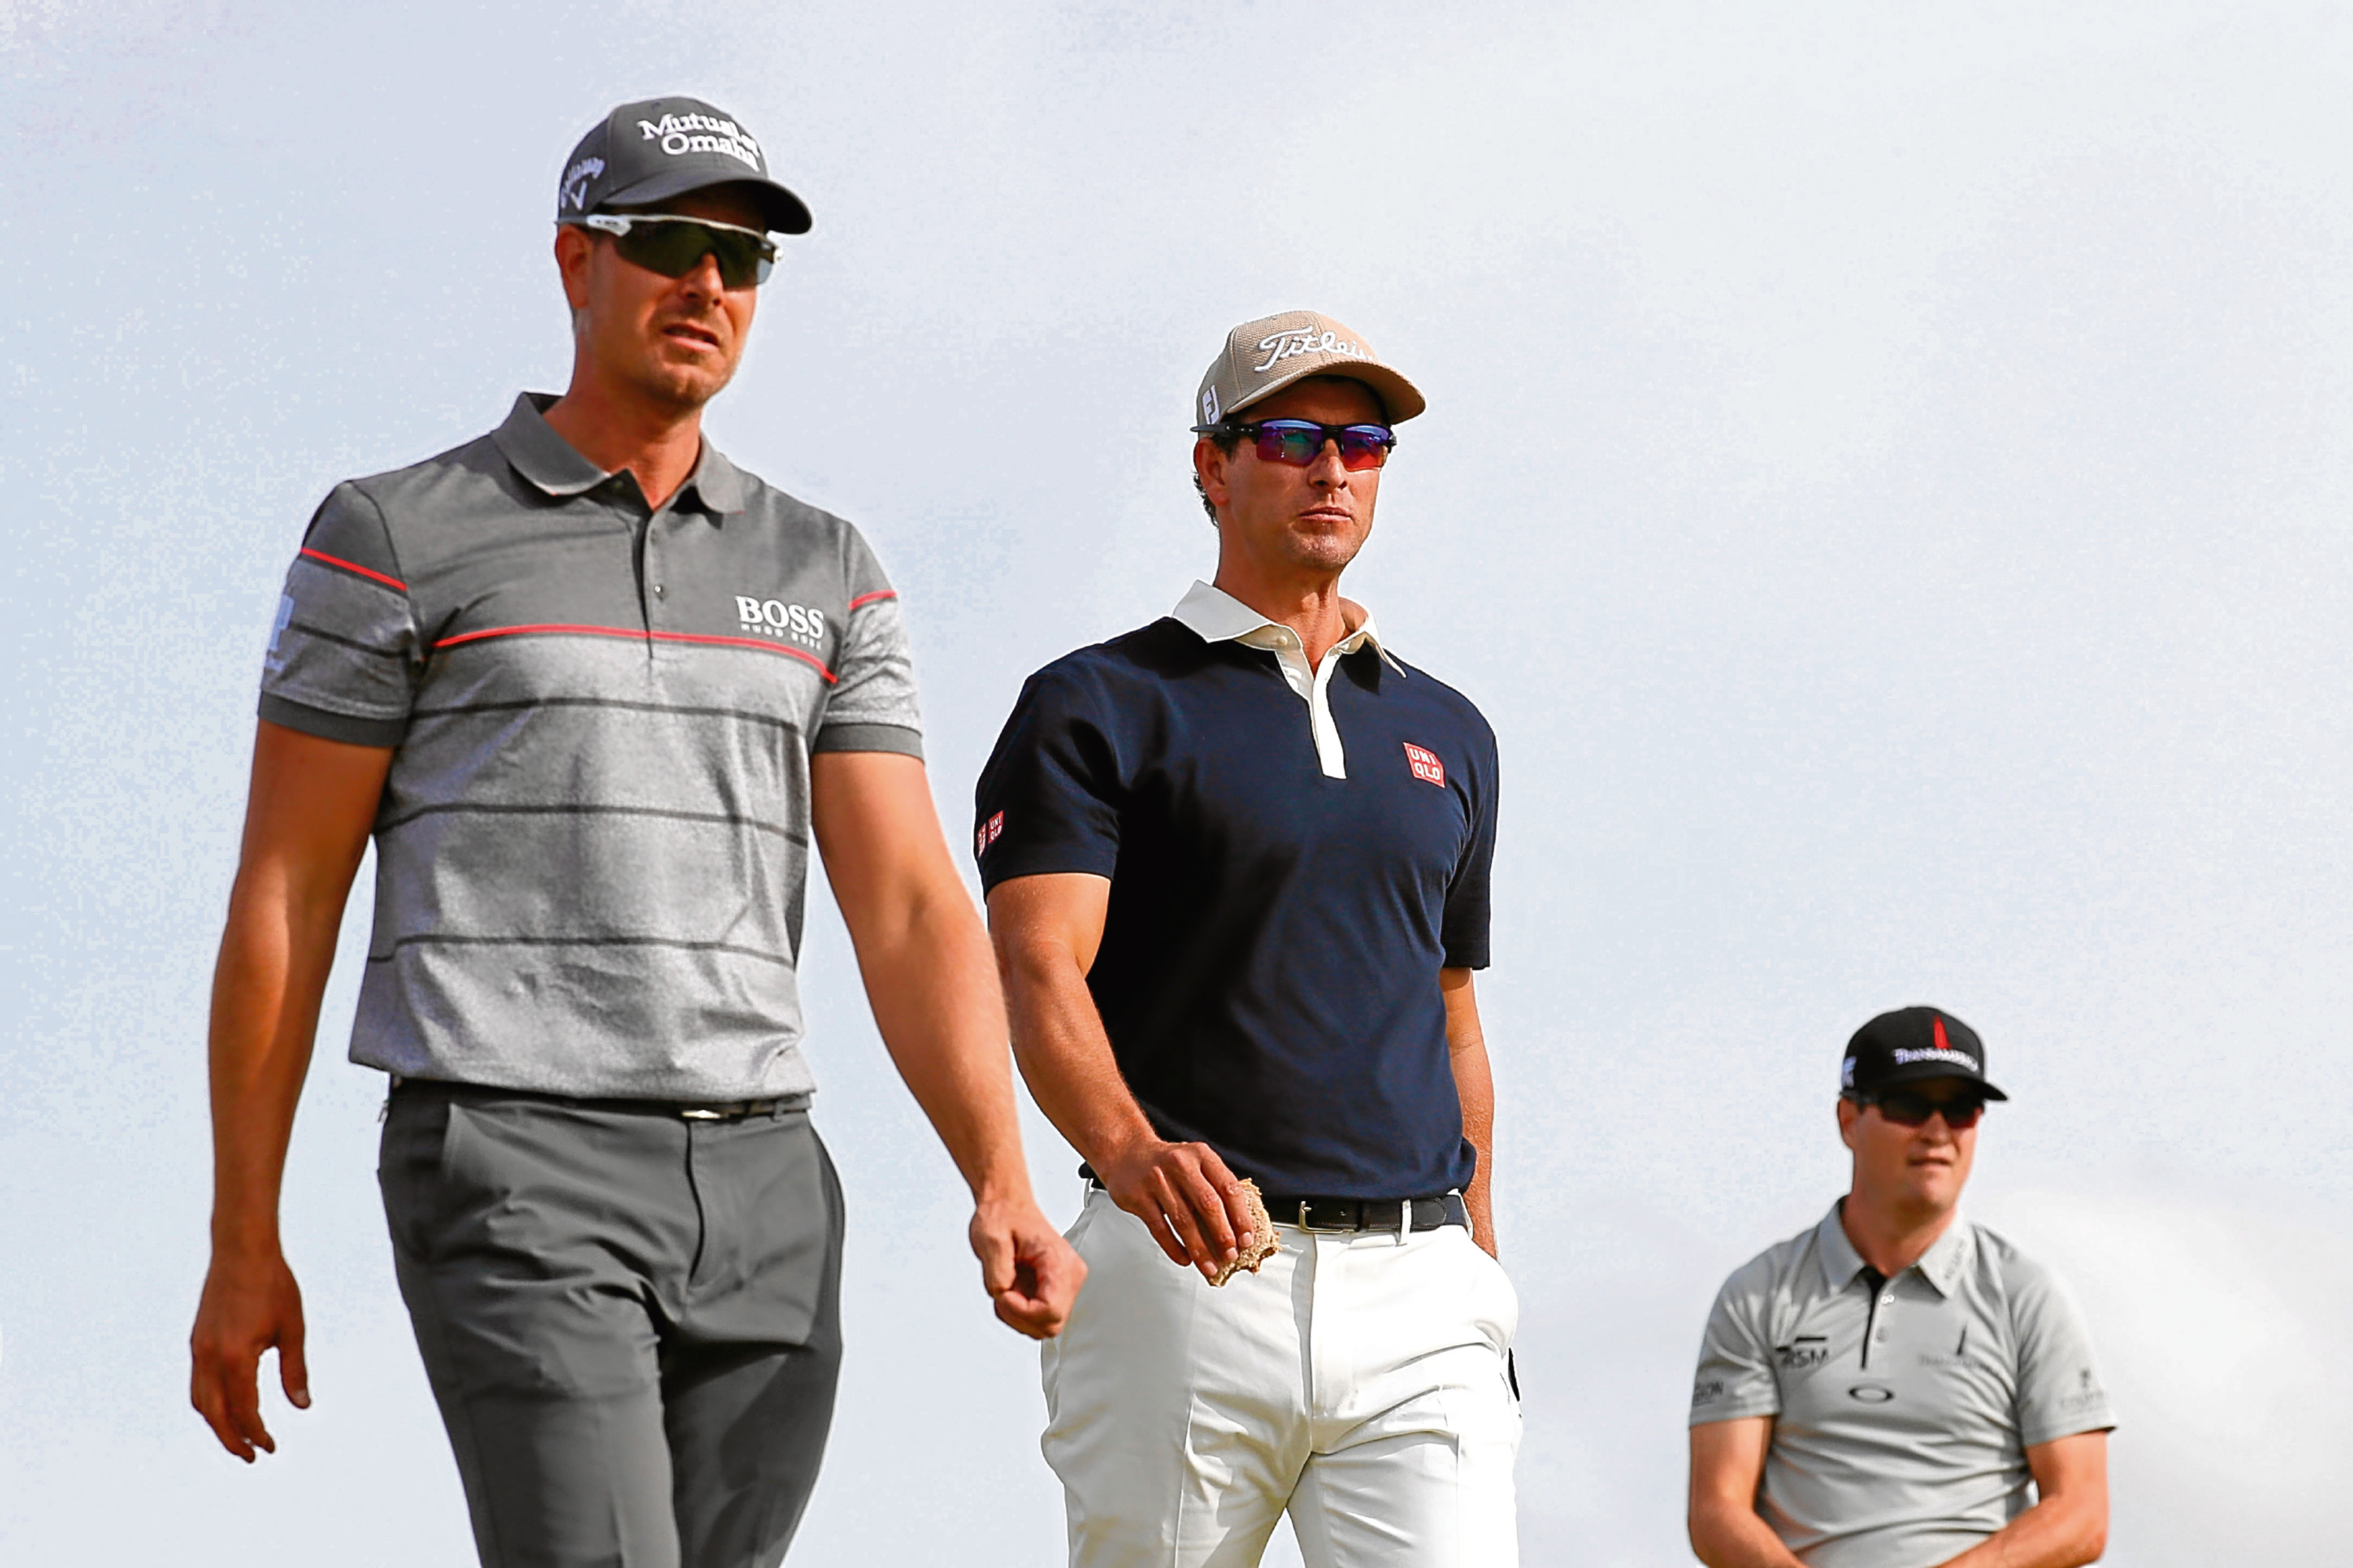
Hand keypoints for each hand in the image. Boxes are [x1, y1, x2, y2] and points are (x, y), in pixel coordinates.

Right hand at [189, 1246, 309, 1460]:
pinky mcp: (197, 1340)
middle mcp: (210, 1357)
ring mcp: (198, 1349)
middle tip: (252, 1457)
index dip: (257, 1434)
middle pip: (214, 1414)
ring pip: (201, 1400)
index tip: (271, 1448)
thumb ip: (295, 1371)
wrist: (242, 1250)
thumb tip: (302, 1407)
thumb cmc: (274, 1285)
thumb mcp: (293, 1329)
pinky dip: (211, 1401)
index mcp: (236, 1357)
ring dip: (218, 1423)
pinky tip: (229, 1405)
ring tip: (240, 1437)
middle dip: (232, 1440)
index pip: (244, 1410)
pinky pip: (198, 1382)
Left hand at [970, 1196, 1086, 1338]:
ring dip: (1018, 1316)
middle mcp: (1069, 1274)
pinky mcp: (1056, 1289)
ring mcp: (1065, 1283)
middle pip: (1052, 1324)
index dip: (1021, 1311)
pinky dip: (1019, 1312)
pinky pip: (1039, 1317)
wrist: (1007, 1205)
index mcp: (1059, 1260)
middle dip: (1020, 1317)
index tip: (1004, 1294)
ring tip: (1005, 1289)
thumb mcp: (990, 1240)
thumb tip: (1003, 1294)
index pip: (1051, 1310)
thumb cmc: (1003, 1216)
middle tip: (1002, 1294)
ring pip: (1046, 1325)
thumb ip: (996, 1272)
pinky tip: (1010, 1290)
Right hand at [1093, 1136, 1258, 1281]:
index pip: (1229, 1188)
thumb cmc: (1167, 1163)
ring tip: (1209, 1266)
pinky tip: (1185, 1259)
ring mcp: (1157, 1180)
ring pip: (1183, 1221)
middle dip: (1222, 1235)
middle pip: (1208, 1205)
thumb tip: (1236, 1229)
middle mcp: (1180, 1164)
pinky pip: (1160, 1229)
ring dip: (1199, 1249)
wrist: (1126, 1153)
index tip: (1246, 1239)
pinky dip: (1174, 1248)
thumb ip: (1214, 1187)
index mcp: (1201, 1155)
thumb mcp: (1194, 1163)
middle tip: (1230, 1255)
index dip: (1240, 1217)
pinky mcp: (1139, 1197)